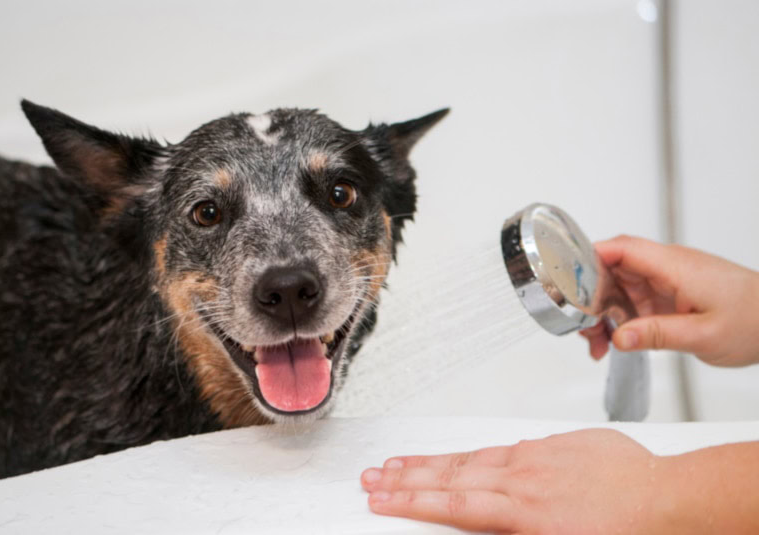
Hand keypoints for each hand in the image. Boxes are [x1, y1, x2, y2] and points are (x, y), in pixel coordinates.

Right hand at [361, 429, 663, 533]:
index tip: (382, 498)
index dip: (411, 501)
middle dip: (407, 479)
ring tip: (401, 463)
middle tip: (374, 477)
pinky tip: (460, 456)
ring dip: (432, 463)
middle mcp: (523, 480)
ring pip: (472, 459)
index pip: (452, 505)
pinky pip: (504, 448)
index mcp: (523, 513)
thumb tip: (486, 528)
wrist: (670, 500)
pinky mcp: (555, 445)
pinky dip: (474, 453)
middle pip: (452, 477)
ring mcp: (537, 459)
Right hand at [580, 235, 758, 366]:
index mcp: (674, 266)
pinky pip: (634, 303)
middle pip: (612, 270)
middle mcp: (666, 269)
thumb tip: (619, 337)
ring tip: (595, 343)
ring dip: (602, 314)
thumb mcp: (704, 335)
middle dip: (590, 297)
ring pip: (619, 289)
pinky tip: (614, 342)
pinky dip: (619, 321)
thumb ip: (659, 335)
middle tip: (581, 326)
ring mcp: (666, 282)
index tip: (566, 276)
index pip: (622, 249)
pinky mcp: (668, 297)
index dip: (589, 257)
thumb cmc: (756, 321)